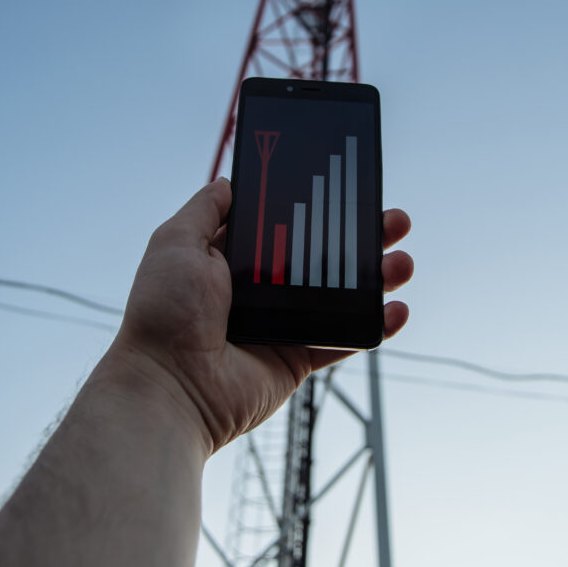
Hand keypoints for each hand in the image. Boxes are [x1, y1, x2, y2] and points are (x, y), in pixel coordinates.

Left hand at [113, 178, 412, 453]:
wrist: (171, 384)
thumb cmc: (165, 313)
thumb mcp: (176, 242)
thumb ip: (205, 209)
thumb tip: (231, 182)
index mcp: (233, 259)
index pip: (284, 223)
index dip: (316, 206)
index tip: (348, 186)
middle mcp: (261, 288)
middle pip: (322, 255)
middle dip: (361, 236)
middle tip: (392, 219)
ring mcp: (283, 323)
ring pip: (342, 295)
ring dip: (377, 277)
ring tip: (402, 261)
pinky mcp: (298, 358)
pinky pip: (344, 340)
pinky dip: (375, 327)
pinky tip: (398, 309)